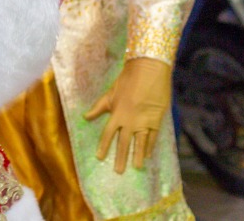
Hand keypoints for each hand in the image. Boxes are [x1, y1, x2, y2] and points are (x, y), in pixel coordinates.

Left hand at [84, 57, 172, 173]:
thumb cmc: (127, 80)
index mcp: (117, 114)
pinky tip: (148, 154)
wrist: (149, 72)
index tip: (100, 158)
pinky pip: (153, 137)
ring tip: (136, 168)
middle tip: (119, 171)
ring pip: (140, 143)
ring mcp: (144, 122)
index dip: (104, 146)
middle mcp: (130, 121)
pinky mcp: (157, 120)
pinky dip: (150, 146)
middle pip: (124, 143)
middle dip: (121, 158)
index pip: (108, 134)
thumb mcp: (110, 93)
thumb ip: (99, 107)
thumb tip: (85, 117)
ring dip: (137, 156)